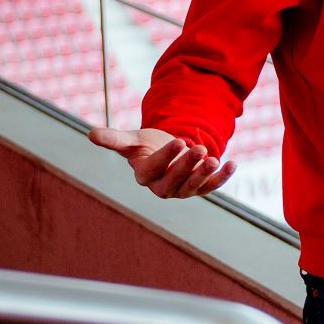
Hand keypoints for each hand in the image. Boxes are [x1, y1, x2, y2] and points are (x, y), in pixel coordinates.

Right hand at [88, 125, 236, 198]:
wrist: (167, 149)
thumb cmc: (145, 145)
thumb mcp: (131, 140)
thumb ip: (114, 139)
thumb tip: (90, 134)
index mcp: (145, 176)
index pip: (155, 169)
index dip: (166, 157)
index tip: (179, 141)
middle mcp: (163, 187)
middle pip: (175, 181)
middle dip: (186, 166)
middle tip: (197, 148)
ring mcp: (183, 189)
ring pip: (194, 186)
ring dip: (204, 174)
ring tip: (213, 158)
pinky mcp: (200, 188)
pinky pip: (212, 185)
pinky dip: (222, 177)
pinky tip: (233, 164)